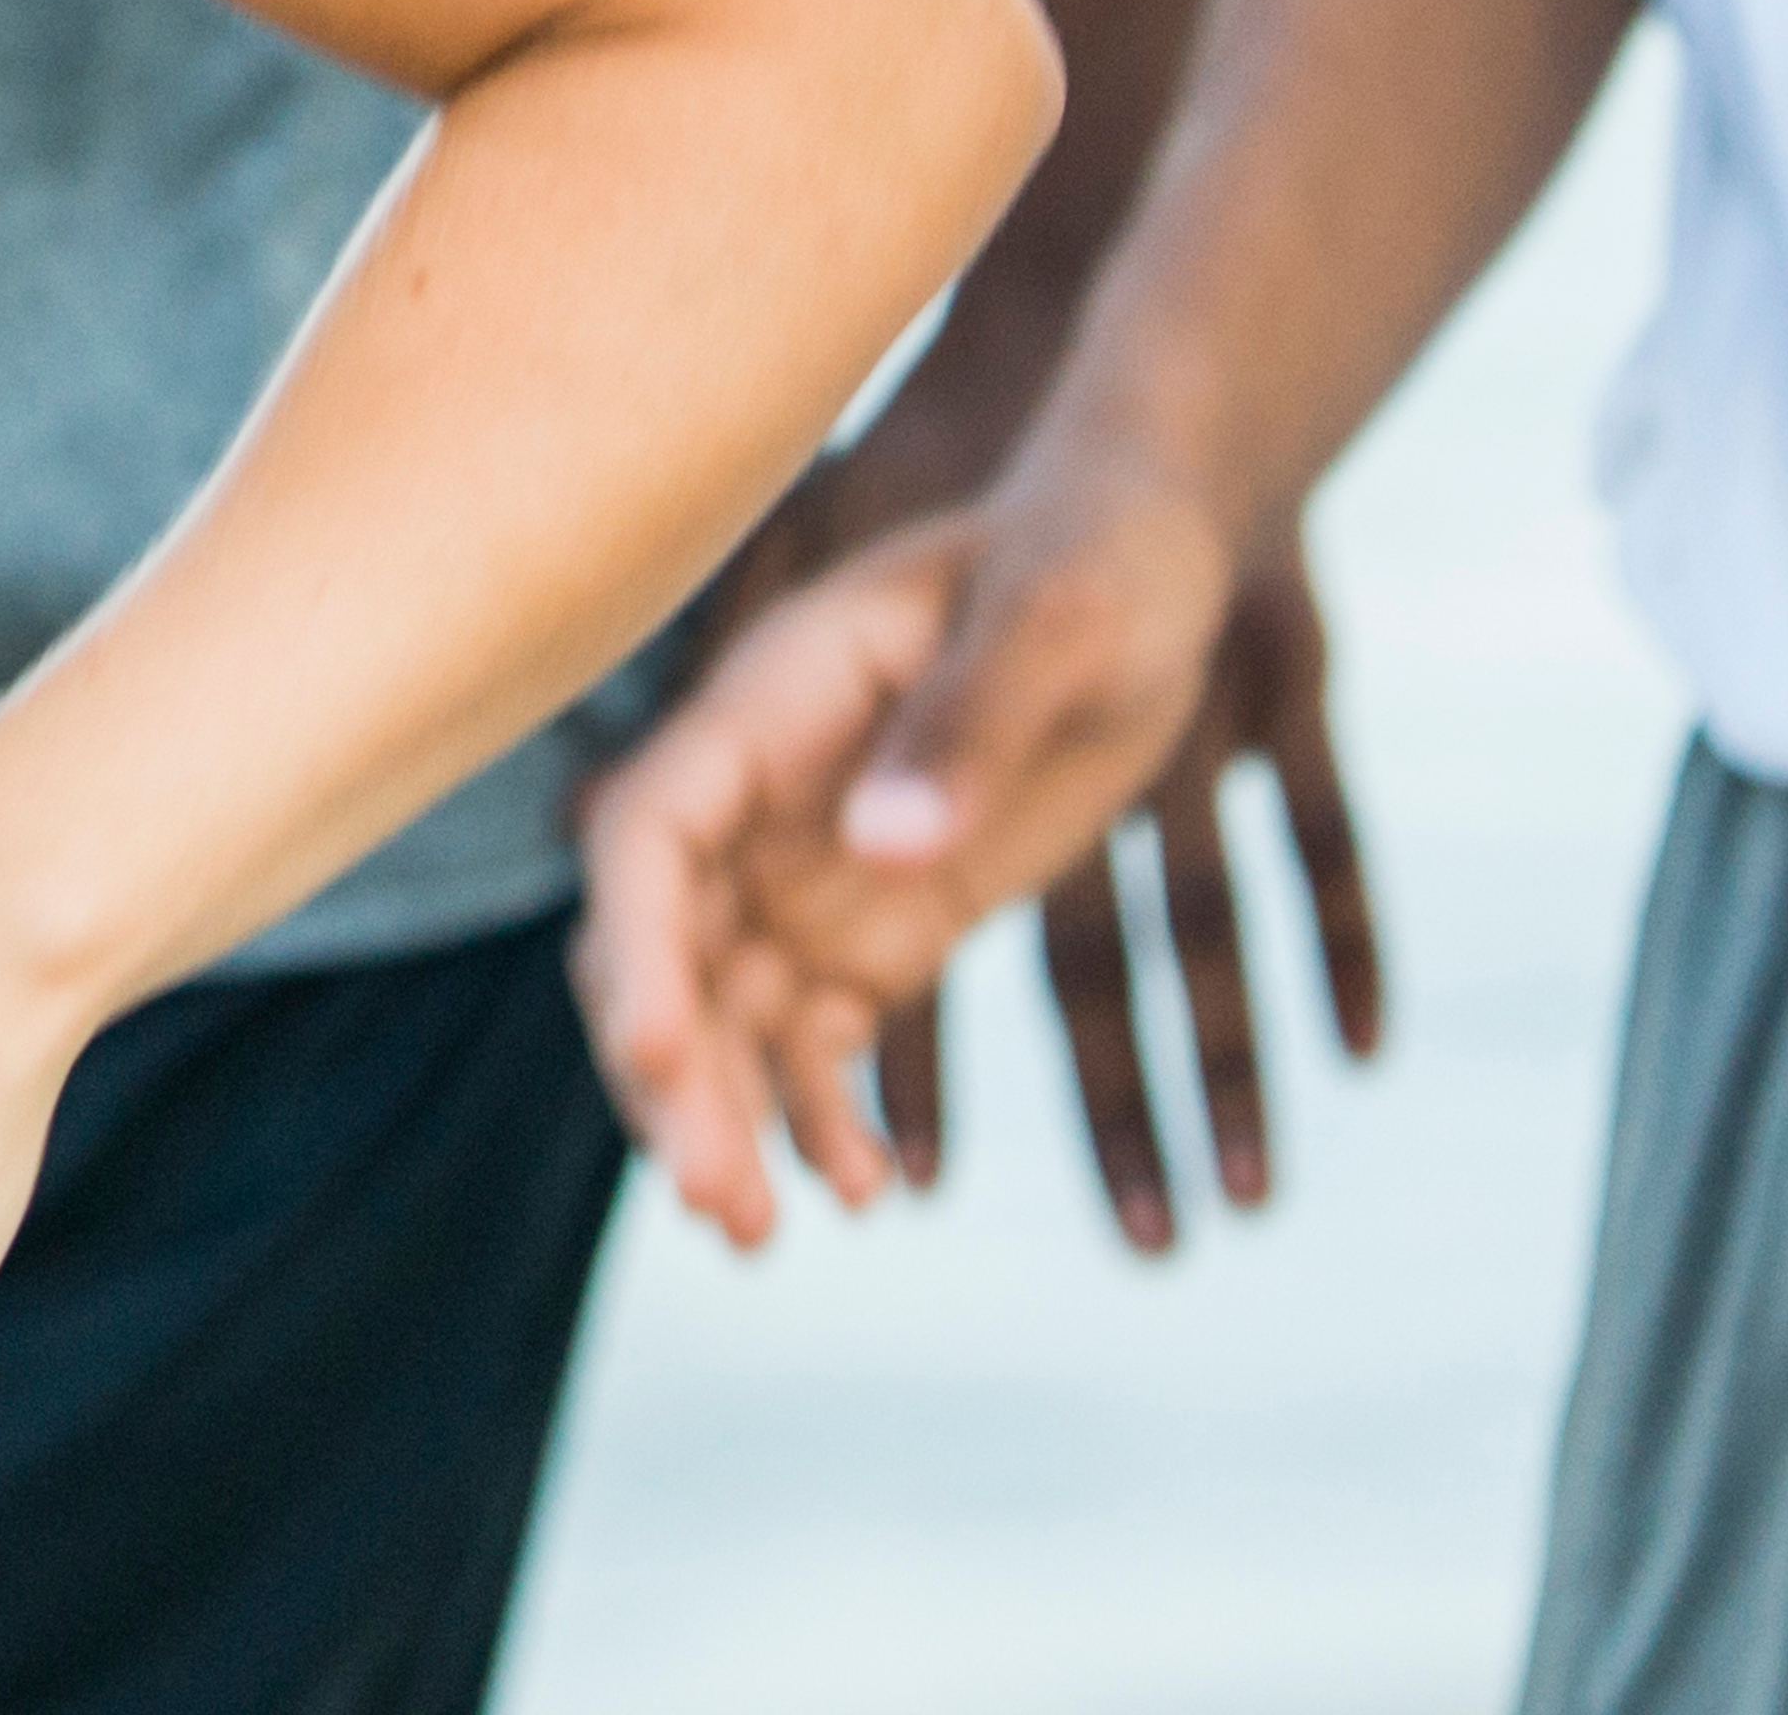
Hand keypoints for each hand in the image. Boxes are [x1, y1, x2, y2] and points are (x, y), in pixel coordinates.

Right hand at [572, 466, 1353, 1253]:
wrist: (1153, 562)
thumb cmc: (1104, 555)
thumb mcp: (1059, 622)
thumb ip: (971, 721)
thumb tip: (883, 849)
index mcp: (772, 702)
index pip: (649, 836)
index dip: (633, 949)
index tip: (662, 1056)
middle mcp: (761, 796)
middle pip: (664, 953)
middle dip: (673, 1081)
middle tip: (727, 1205)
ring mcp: (810, 868)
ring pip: (725, 1017)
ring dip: (728, 1121)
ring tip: (766, 1231)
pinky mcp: (878, 923)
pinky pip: (816, 1040)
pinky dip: (821, 1116)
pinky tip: (871, 1188)